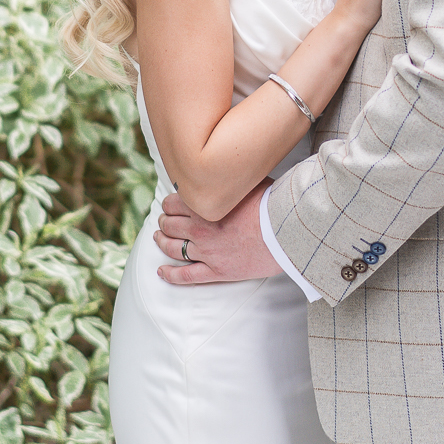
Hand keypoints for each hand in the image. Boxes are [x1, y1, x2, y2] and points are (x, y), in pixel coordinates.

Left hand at [155, 184, 280, 285]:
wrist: (285, 232)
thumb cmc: (272, 204)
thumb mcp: (249, 181)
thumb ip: (231, 179)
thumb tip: (230, 167)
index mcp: (204, 206)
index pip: (173, 203)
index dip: (169, 203)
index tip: (171, 204)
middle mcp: (199, 229)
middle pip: (170, 225)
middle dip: (164, 221)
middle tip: (164, 220)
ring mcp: (206, 252)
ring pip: (173, 248)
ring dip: (162, 242)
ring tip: (158, 238)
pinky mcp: (217, 271)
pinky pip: (186, 276)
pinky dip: (170, 275)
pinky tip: (161, 272)